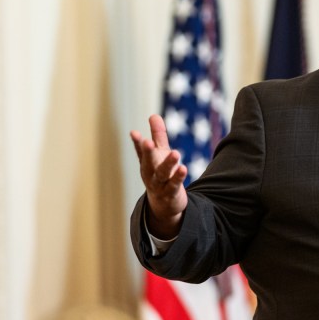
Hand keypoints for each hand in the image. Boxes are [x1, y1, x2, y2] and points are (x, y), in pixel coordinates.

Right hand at [129, 114, 187, 238]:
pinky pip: (174, 185)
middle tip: (147, 142)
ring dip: (168, 164)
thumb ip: (158, 135)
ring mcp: (159, 185)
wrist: (165, 204)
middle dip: (147, 152)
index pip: (140, 151)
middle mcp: (150, 174)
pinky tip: (184, 168)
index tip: (134, 133)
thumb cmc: (161, 174)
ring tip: (176, 153)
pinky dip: (178, 177)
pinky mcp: (170, 193)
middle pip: (148, 162)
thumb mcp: (160, 154)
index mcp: (146, 163)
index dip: (137, 143)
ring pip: (162, 174)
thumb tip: (153, 115)